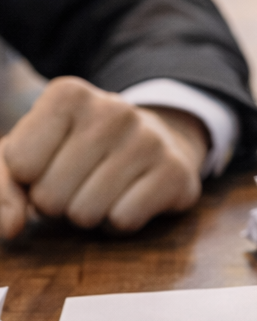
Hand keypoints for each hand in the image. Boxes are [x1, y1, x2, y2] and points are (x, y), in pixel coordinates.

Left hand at [0, 76, 207, 237]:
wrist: (156, 142)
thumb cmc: (79, 153)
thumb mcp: (31, 155)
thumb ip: (3, 187)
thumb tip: (10, 227)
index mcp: (68, 94)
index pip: (20, 165)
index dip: (30, 179)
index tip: (51, 164)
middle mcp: (112, 109)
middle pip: (51, 196)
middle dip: (59, 203)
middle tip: (78, 184)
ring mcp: (148, 141)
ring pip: (86, 213)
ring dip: (88, 216)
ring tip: (103, 192)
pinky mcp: (175, 174)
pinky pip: (123, 222)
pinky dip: (118, 224)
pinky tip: (128, 200)